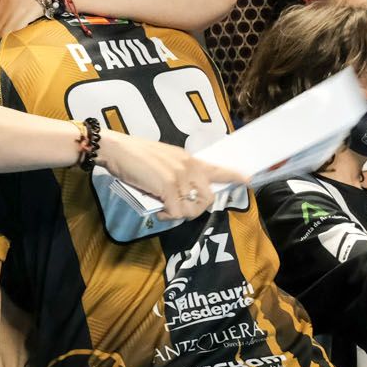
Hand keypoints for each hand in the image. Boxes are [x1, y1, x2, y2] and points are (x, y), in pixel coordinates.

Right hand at [97, 135, 248, 222]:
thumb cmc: (136, 155)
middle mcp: (190, 168)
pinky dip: (166, 216)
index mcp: (190, 160)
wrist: (118, 149)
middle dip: (195, 210)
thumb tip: (180, 194)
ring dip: (179, 215)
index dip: (234, 176)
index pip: (218, 169)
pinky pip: (175, 212)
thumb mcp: (165, 160)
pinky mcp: (169, 187)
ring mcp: (181, 178)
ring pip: (192, 210)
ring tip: (165, 210)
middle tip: (178, 210)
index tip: (248, 179)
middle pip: (207, 199)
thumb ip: (178, 173)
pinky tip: (158, 211)